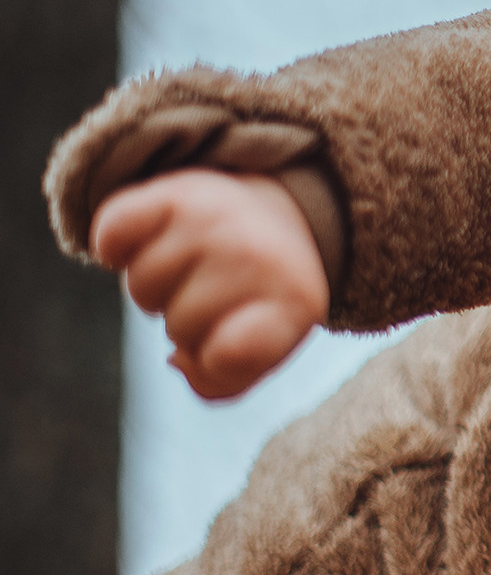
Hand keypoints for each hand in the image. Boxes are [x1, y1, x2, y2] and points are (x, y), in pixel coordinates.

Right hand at [90, 168, 328, 398]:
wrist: (275, 215)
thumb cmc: (258, 297)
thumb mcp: (262, 348)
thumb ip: (219, 381)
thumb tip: (178, 362)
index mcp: (293, 302)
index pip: (231, 353)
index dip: (216, 359)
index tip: (227, 344)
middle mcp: (257, 256)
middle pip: (176, 328)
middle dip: (186, 323)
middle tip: (213, 293)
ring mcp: (216, 220)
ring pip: (141, 287)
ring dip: (157, 286)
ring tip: (192, 266)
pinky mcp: (173, 192)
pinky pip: (112, 235)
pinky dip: (116, 246)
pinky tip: (152, 240)